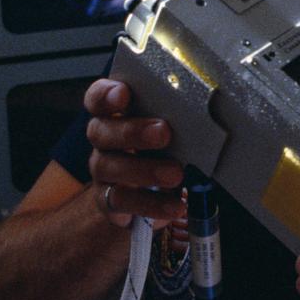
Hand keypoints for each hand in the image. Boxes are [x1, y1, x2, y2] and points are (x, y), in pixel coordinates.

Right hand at [83, 78, 185, 228]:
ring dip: (144, 170)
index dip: (106, 95)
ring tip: (175, 174)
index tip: (124, 93)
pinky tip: (175, 205)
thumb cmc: (160, 146)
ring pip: (109, 167)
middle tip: (163, 132)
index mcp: (113, 113)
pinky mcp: (108, 201)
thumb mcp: (166, 127)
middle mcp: (102, 140)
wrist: (146, 189)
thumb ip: (174, 117)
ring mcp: (102, 170)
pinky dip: (151, 204)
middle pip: (102, 132)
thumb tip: (203, 114)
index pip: (97, 98)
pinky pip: (123, 202)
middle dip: (132, 131)